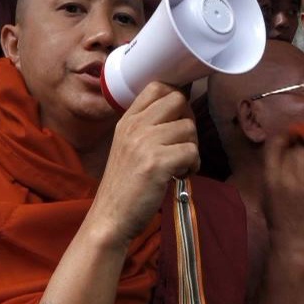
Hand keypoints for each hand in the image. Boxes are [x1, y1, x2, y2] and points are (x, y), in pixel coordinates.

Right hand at [92, 82, 199, 246]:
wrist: (111, 217)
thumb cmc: (124, 185)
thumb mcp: (126, 146)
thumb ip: (145, 127)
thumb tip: (179, 112)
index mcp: (127, 120)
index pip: (157, 86)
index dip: (175, 97)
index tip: (177, 119)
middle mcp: (134, 126)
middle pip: (178, 100)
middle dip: (188, 120)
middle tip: (182, 142)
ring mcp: (145, 143)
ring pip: (188, 127)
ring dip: (192, 147)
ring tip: (180, 164)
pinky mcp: (157, 162)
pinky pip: (192, 151)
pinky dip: (193, 165)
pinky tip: (180, 175)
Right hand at [262, 136, 303, 262]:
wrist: (294, 244)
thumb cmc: (282, 223)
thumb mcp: (269, 196)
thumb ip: (276, 176)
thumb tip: (286, 157)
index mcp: (267, 177)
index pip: (273, 145)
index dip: (286, 138)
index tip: (294, 140)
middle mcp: (280, 175)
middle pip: (294, 147)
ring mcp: (297, 179)